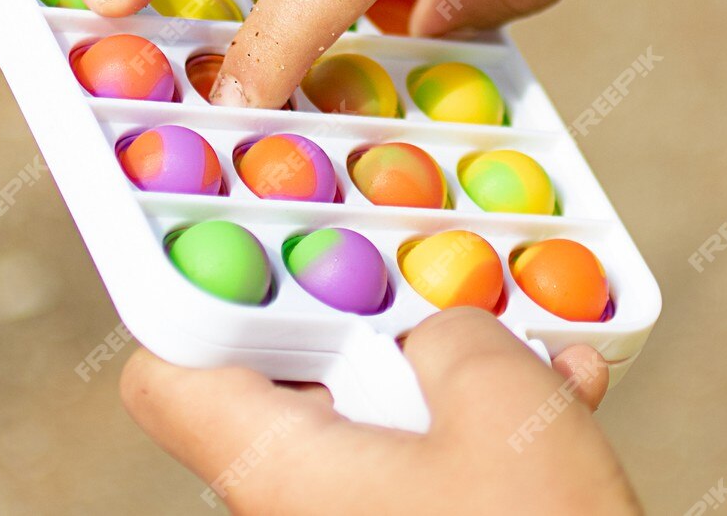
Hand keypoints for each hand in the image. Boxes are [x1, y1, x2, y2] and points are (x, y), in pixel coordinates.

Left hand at [120, 308, 638, 514]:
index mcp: (273, 470)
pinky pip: (420, 474)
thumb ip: (450, 330)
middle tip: (433, 281)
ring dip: (449, 373)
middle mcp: (290, 512)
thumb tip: (440, 329)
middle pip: (287, 380)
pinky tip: (561, 396)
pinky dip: (477, 432)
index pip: (165, 371)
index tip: (267, 238)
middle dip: (373, 318)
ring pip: (374, 424)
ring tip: (534, 344)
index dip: (201, 289)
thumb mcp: (502, 400)